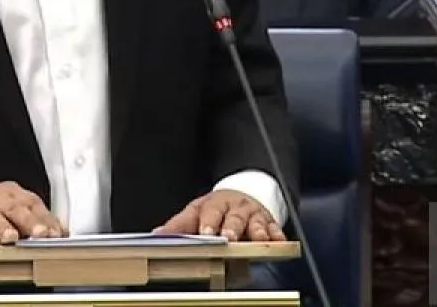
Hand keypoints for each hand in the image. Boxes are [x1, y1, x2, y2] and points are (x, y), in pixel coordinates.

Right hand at [0, 181, 65, 245]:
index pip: (33, 204)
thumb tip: (62, 233)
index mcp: (13, 194)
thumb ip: (35, 220)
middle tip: (42, 234)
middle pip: (16, 208)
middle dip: (30, 222)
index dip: (46, 219)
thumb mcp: (12, 211)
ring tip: (13, 237)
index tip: (57, 234)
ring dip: (4, 227)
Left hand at [156, 189, 285, 241]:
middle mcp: (235, 208)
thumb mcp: (196, 212)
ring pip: (255, 222)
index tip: (205, 232)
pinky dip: (277, 235)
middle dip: (232, 227)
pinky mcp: (268, 223)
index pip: (209, 212)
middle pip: (233, 217)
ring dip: (256, 231)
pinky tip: (279, 241)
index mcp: (214, 204)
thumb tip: (157, 234)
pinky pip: (274, 228)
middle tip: (229, 237)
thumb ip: (179, 225)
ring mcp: (253, 215)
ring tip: (257, 239)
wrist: (242, 195)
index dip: (208, 222)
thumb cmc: (216, 209)